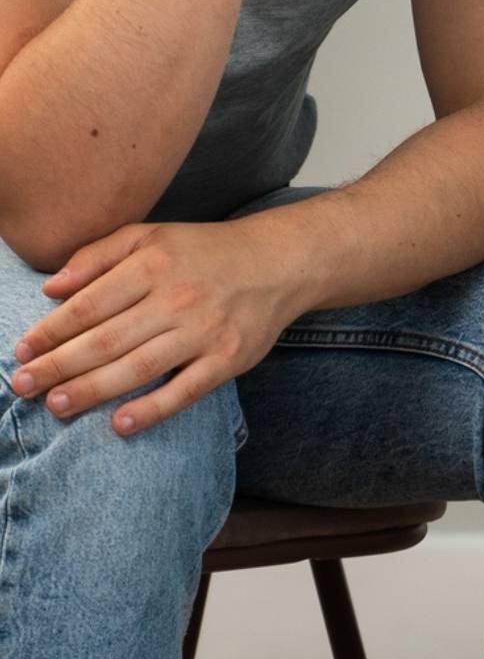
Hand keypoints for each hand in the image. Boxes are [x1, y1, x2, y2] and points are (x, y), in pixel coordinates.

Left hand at [6, 217, 305, 437]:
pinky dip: (152, 409)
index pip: (89, 305)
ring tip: (55, 406)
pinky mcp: (230, 357)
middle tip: (22, 386)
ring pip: (138, 367)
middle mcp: (178, 297)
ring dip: (91, 390)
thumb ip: (99, 254)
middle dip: (57, 367)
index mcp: (154, 264)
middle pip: (106, 340)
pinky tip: (119, 424)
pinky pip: (185, 389)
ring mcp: (206, 330)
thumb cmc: (206, 251)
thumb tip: (51, 287)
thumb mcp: (152, 234)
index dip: (50, 332)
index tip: (21, 352)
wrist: (282, 260)